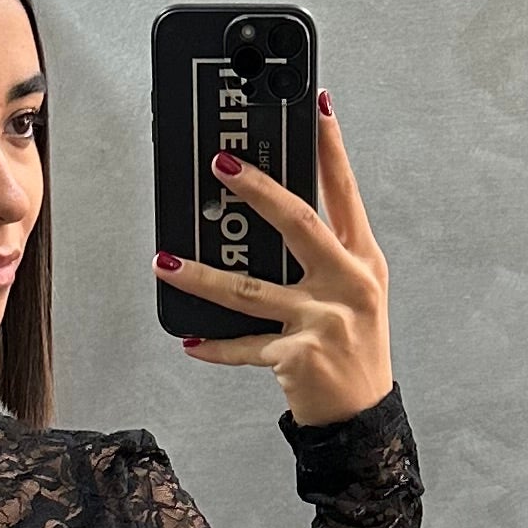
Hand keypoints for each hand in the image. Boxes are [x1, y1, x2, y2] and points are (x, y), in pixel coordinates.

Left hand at [155, 92, 392, 426]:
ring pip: (249, 290)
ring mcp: (324, 319)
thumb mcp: (353, 294)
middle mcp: (348, 283)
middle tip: (222, 164)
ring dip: (200, 275)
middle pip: (298, 223)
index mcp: (363, 260)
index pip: (344, 193)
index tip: (317, 108)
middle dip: (257, 189)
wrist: (363, 419)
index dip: (331, 149)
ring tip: (163, 262)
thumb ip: (322, 255)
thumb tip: (266, 216)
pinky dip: (213, 345)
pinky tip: (189, 339)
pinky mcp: (298, 355)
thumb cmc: (354, 349)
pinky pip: (243, 345)